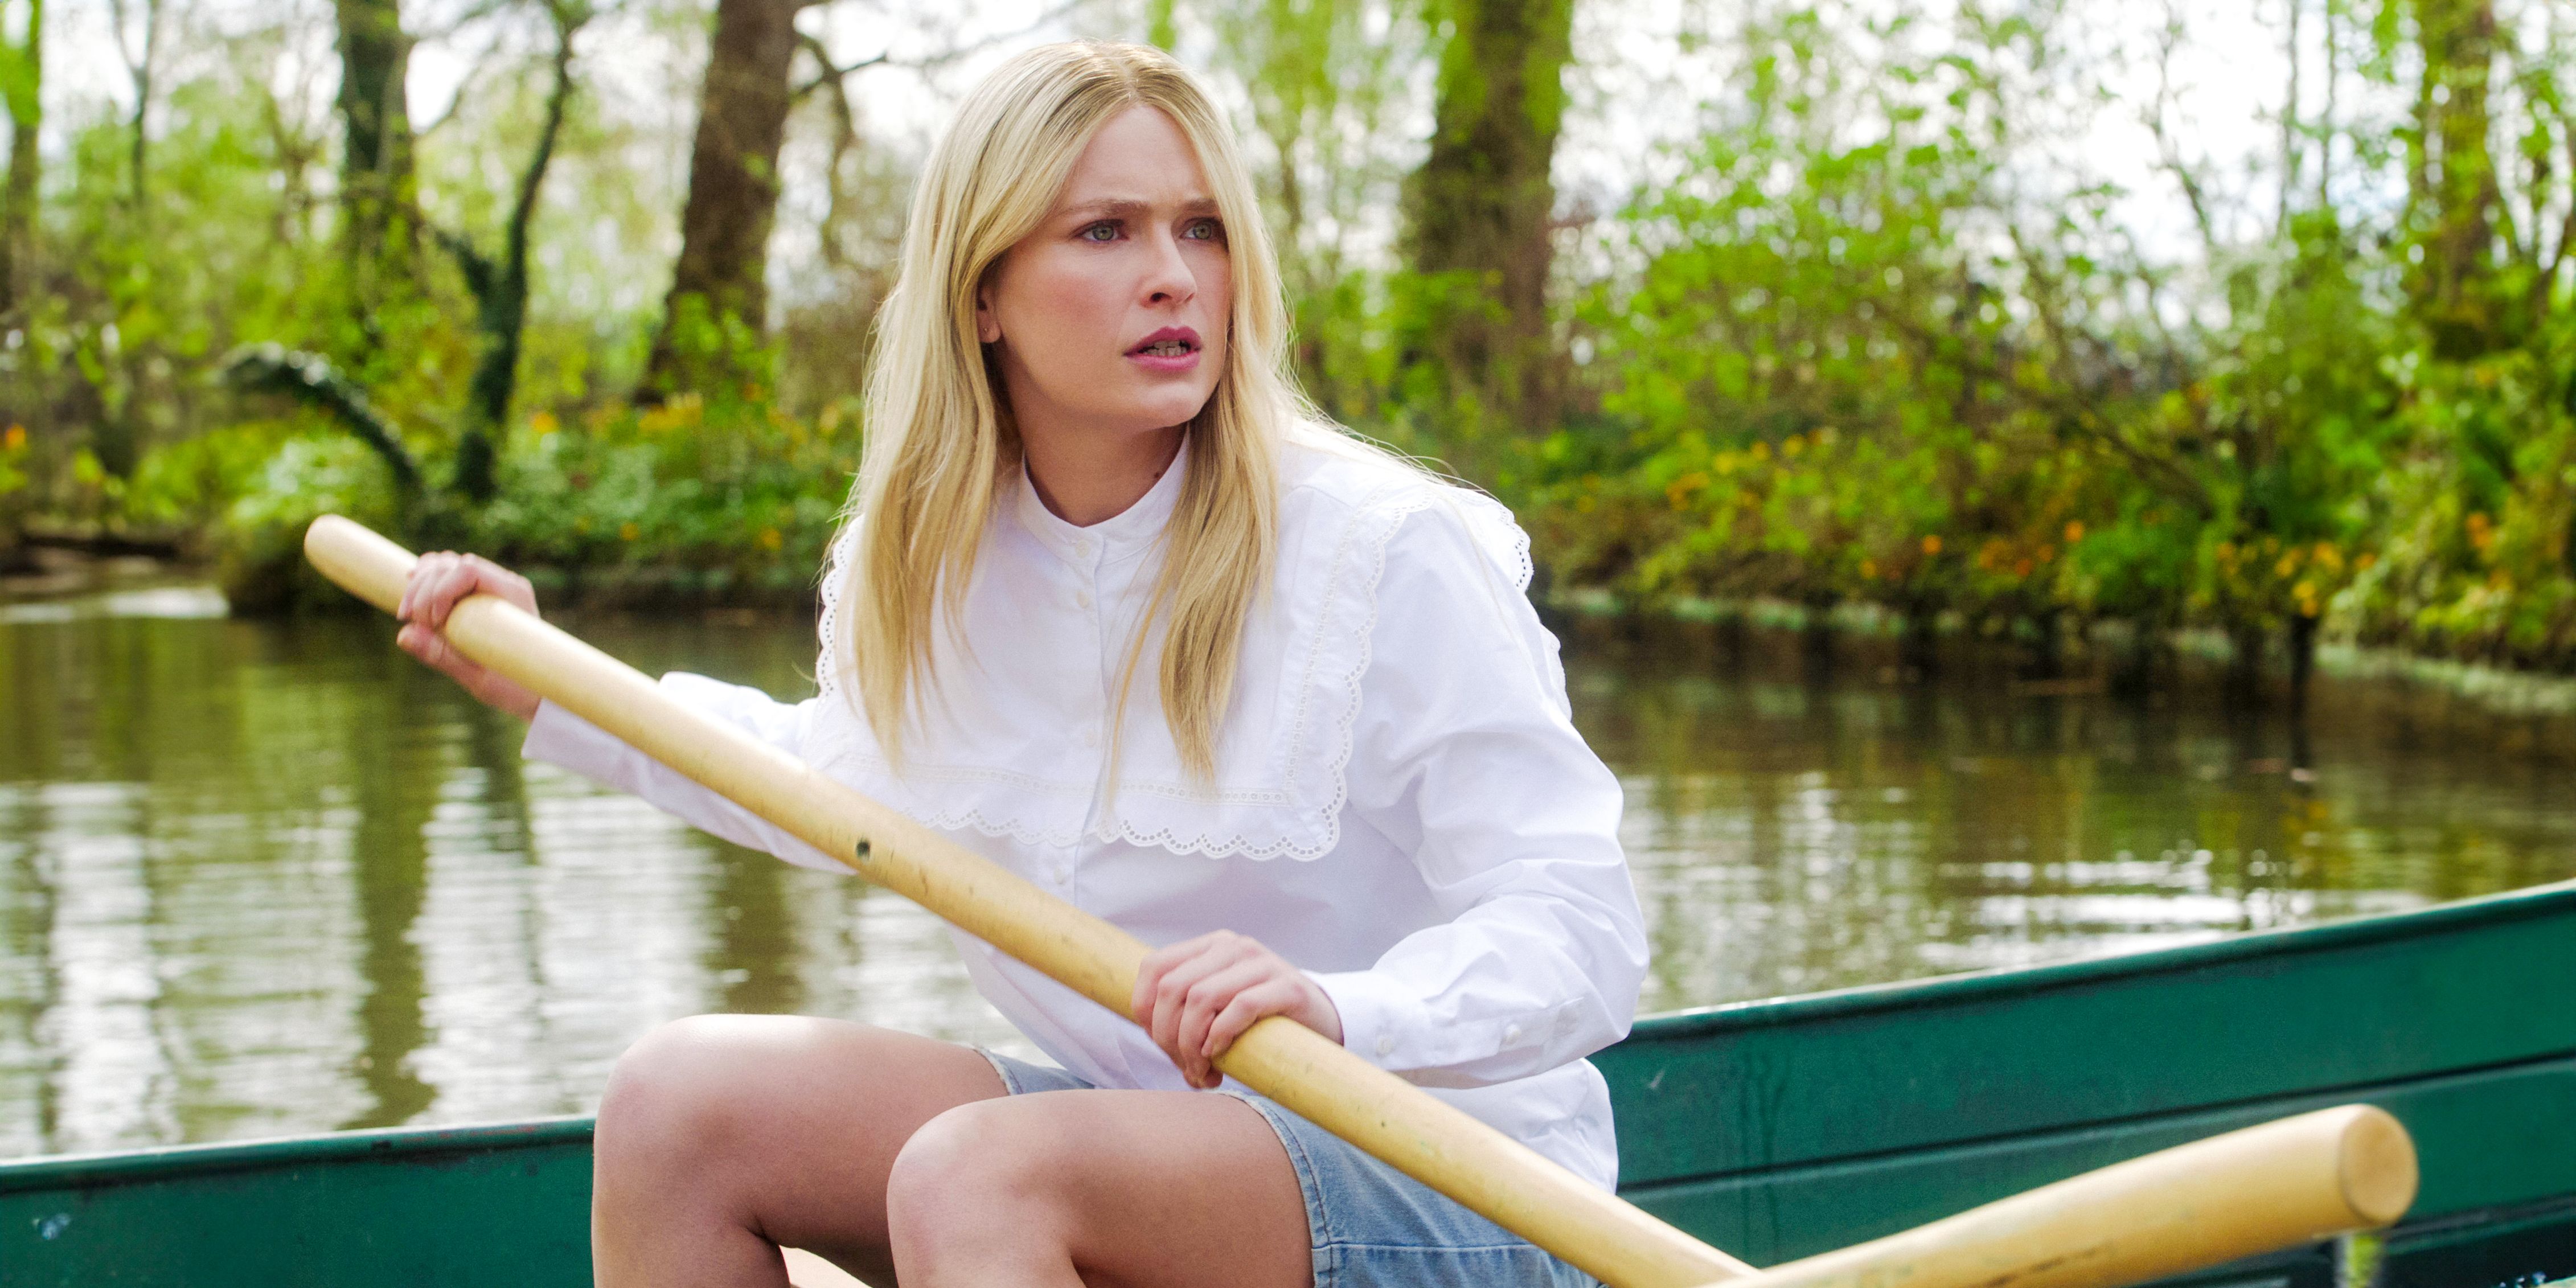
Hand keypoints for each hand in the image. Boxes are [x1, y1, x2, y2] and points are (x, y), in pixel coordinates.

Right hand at [395, 551, 543, 721]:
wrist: (536, 689)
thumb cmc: (515, 687)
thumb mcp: (479, 678)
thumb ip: (443, 656)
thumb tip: (403, 636)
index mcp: (512, 595)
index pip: (469, 568)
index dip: (441, 589)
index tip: (431, 622)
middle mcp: (502, 584)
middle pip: (452, 564)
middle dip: (422, 589)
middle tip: (410, 622)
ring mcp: (489, 586)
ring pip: (445, 566)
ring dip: (419, 585)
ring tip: (408, 616)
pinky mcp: (476, 595)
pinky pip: (446, 576)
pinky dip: (425, 583)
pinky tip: (411, 598)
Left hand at [1130, 930, 1342, 1089]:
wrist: (1321, 1022)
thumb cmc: (1258, 1022)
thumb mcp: (1218, 1005)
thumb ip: (1185, 1009)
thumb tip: (1149, 1033)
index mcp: (1210, 946)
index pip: (1154, 968)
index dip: (1144, 1011)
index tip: (1158, 1044)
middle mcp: (1234, 946)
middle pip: (1173, 989)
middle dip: (1167, 1037)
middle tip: (1184, 1067)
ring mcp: (1262, 963)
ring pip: (1201, 999)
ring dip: (1191, 1046)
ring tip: (1202, 1072)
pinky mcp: (1288, 986)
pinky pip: (1241, 1007)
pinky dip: (1220, 1037)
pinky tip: (1219, 1057)